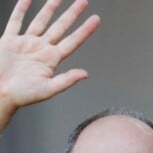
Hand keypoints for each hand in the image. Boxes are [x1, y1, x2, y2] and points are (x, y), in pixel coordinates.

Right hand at [0, 0, 99, 130]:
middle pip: (60, 27)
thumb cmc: (23, 95)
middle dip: (72, 14)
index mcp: (52, 60)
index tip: (96, 19)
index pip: (73, 41)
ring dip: (50, 8)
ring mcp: (26, 43)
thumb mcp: (48, 89)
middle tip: (83, 2)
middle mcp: (41, 49)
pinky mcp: (10, 40)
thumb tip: (85, 74)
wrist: (0, 93)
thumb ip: (66, 80)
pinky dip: (21, 9)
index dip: (84, 30)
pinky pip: (16, 21)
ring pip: (41, 20)